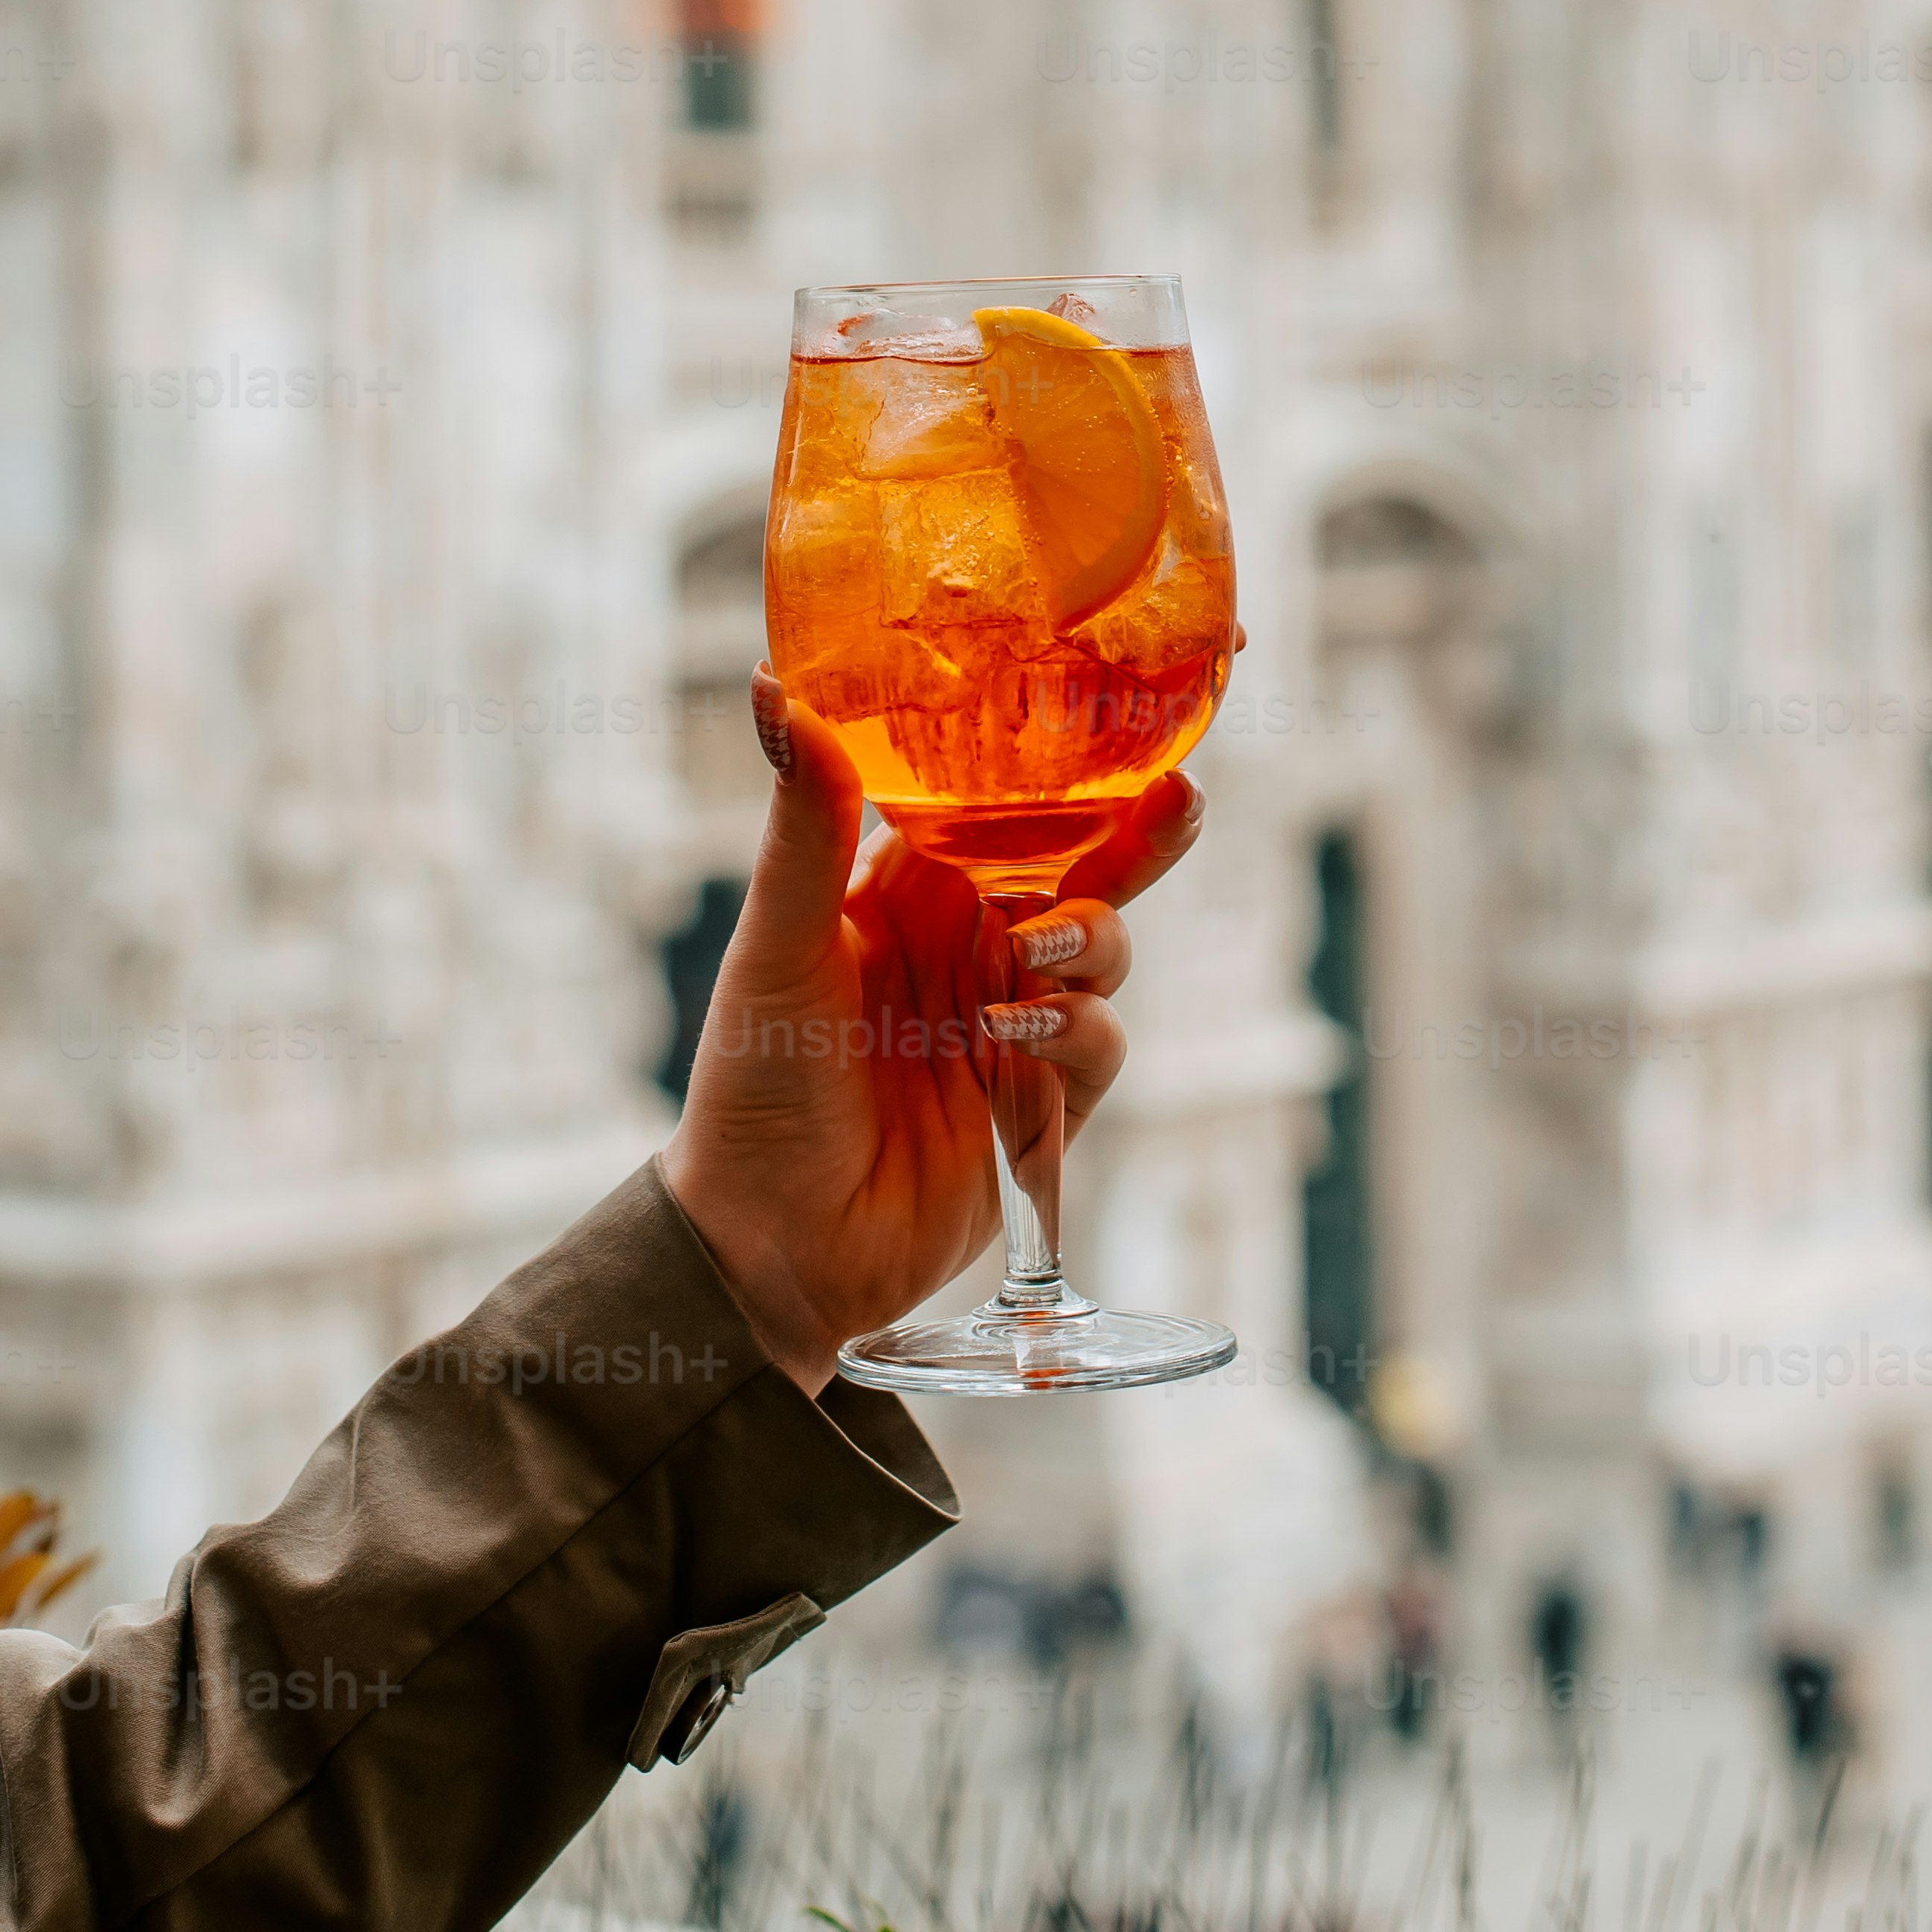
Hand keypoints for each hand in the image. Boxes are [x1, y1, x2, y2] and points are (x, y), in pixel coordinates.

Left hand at [658, 666, 1203, 1392]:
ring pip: (1101, 948)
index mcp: (908, 885)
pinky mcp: (1042, 1106)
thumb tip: (775, 685)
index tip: (1116, 686)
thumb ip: (803, 828)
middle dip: (1137, 828)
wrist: (767, 1246)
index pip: (998, 796)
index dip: (1058, 748)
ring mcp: (1012, 1021)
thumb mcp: (780, 946)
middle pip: (1080, 863)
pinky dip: (1071, 1031)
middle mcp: (969, 942)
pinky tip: (1011, 1035)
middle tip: (1178, 793)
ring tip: (1042, 947)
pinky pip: (1096, 1047)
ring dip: (1095, 934)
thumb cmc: (752, 1087)